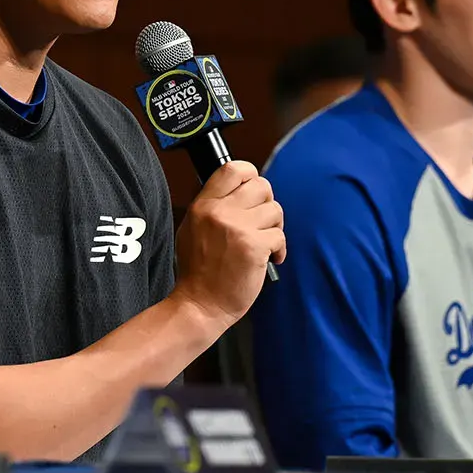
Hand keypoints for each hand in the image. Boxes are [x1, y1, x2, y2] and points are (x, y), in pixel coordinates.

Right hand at [172, 161, 285, 326]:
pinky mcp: (254, 248)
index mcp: (203, 205)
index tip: (253, 191)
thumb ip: (213, 206)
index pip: (233, 168)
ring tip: (263, 243)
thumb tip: (239, 190)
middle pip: (261, 186)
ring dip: (274, 228)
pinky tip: (269, 259)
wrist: (200, 304)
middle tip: (261, 222)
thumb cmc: (198, 271)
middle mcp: (219, 212)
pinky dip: (278, 249)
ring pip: (275, 210)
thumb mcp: (193, 228)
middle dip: (267, 204)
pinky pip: (280, 236)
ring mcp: (237, 229)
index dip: (251, 175)